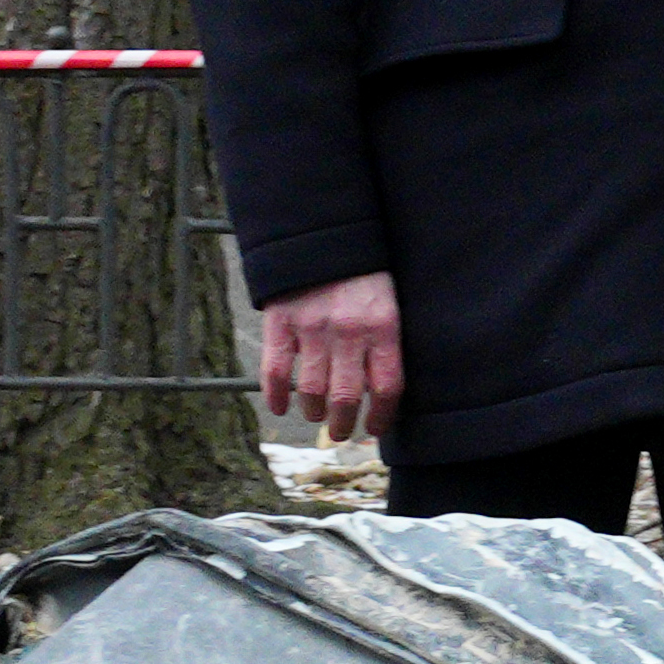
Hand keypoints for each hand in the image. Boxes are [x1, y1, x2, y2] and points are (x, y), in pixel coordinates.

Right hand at [254, 271, 402, 439]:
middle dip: (342, 425)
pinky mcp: (281, 321)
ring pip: (312, 391)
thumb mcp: (387, 302)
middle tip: (340, 432)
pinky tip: (280, 407)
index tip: (374, 428)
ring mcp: (312, 326)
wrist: (321, 231)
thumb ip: (384, 340)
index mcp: (382, 326)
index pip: (387, 387)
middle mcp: (348, 331)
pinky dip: (276, 395)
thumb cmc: (362, 273)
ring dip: (314, 412)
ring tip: (316, 416)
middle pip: (346, 397)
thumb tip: (380, 391)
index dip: (381, 417)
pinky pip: (276, 370)